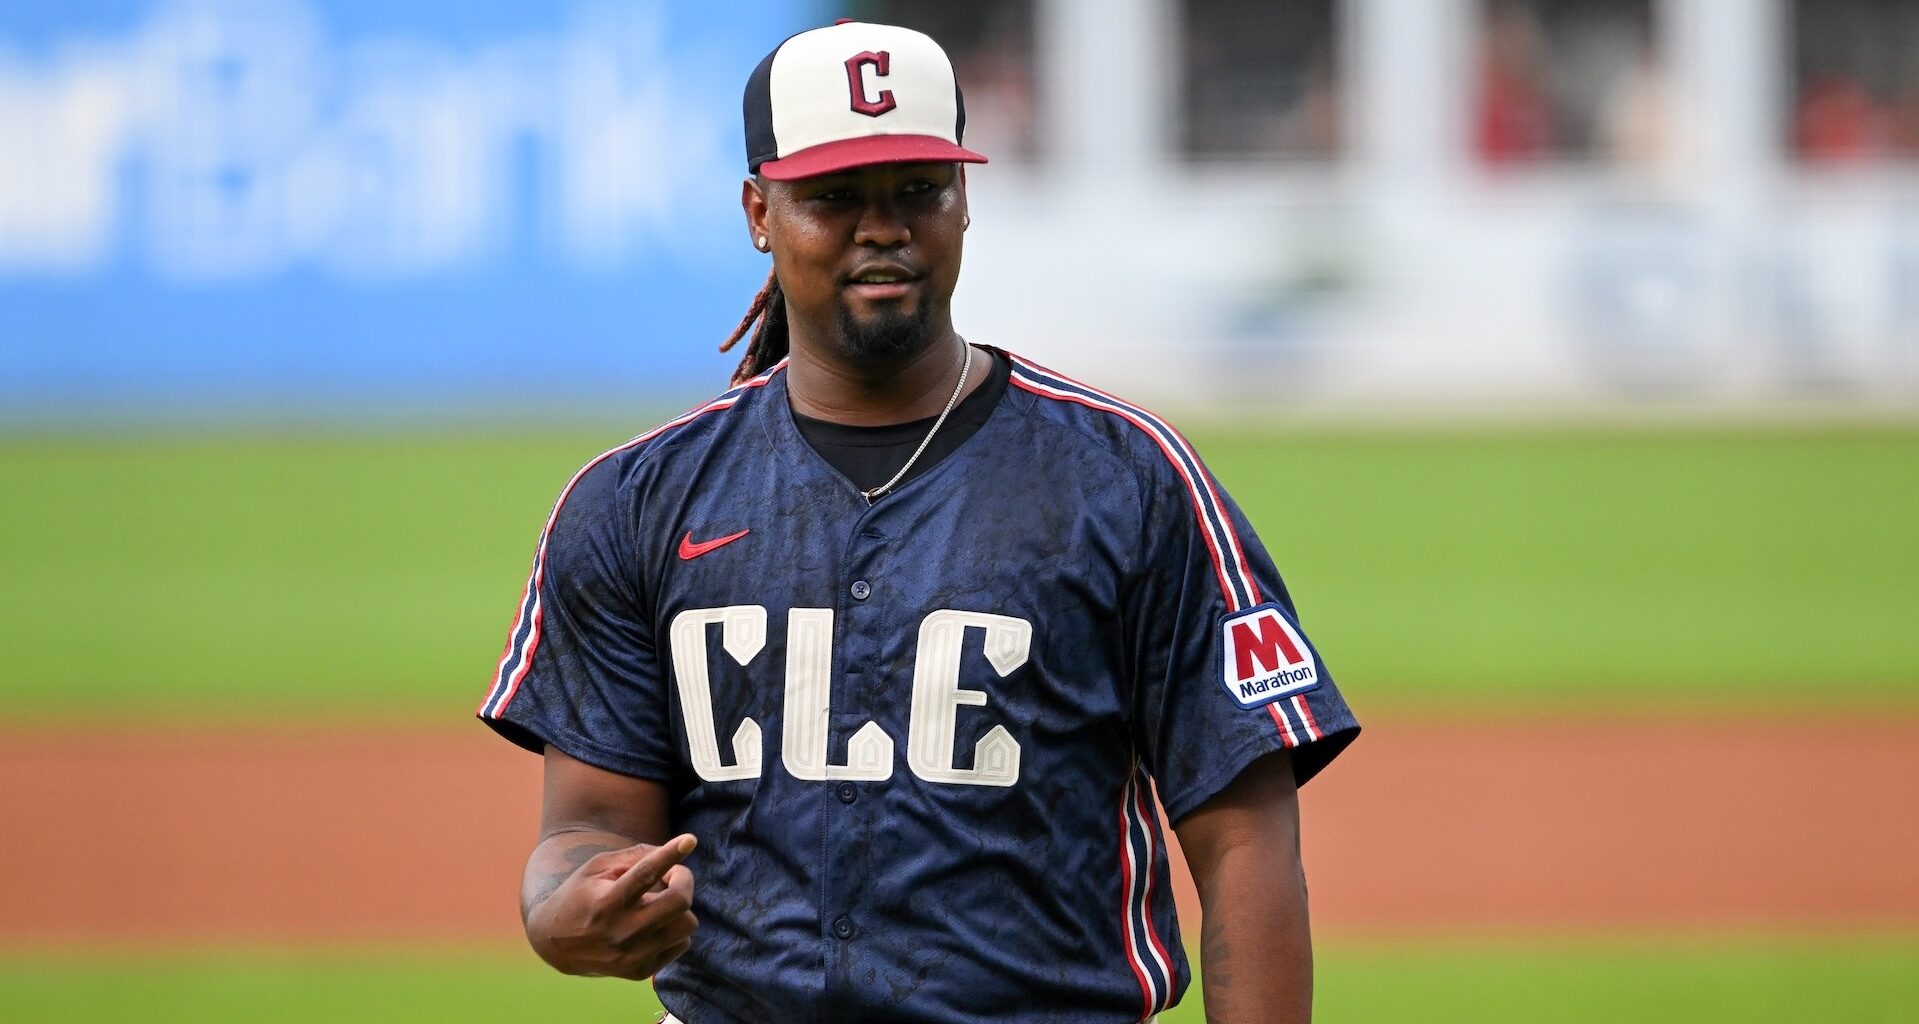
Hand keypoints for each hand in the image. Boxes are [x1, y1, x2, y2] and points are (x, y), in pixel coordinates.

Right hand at [526, 834, 699, 979]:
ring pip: (687, 925)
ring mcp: (632, 956)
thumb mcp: (597, 867)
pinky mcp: (640, 971)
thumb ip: (636, 856)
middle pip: (678, 902)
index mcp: (607, 902)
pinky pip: (682, 945)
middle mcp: (620, 932)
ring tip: (660, 902)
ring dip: (681, 908)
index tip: (690, 840)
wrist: (554, 943)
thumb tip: (677, 850)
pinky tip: (655, 924)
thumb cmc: (582, 895)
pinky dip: (674, 929)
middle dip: (684, 880)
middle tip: (674, 875)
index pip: (645, 874)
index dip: (670, 854)